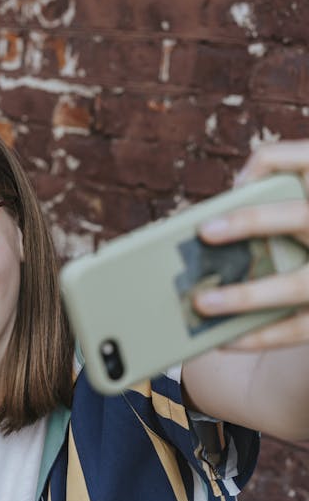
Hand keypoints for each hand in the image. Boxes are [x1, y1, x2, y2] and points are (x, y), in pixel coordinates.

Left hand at [193, 140, 308, 348]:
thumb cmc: (300, 237)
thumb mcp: (295, 208)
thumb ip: (266, 198)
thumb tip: (218, 211)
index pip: (305, 160)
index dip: (271, 165)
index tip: (237, 183)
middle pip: (302, 217)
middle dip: (253, 221)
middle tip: (205, 231)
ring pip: (298, 286)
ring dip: (247, 295)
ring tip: (202, 302)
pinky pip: (299, 329)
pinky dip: (260, 337)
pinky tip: (223, 340)